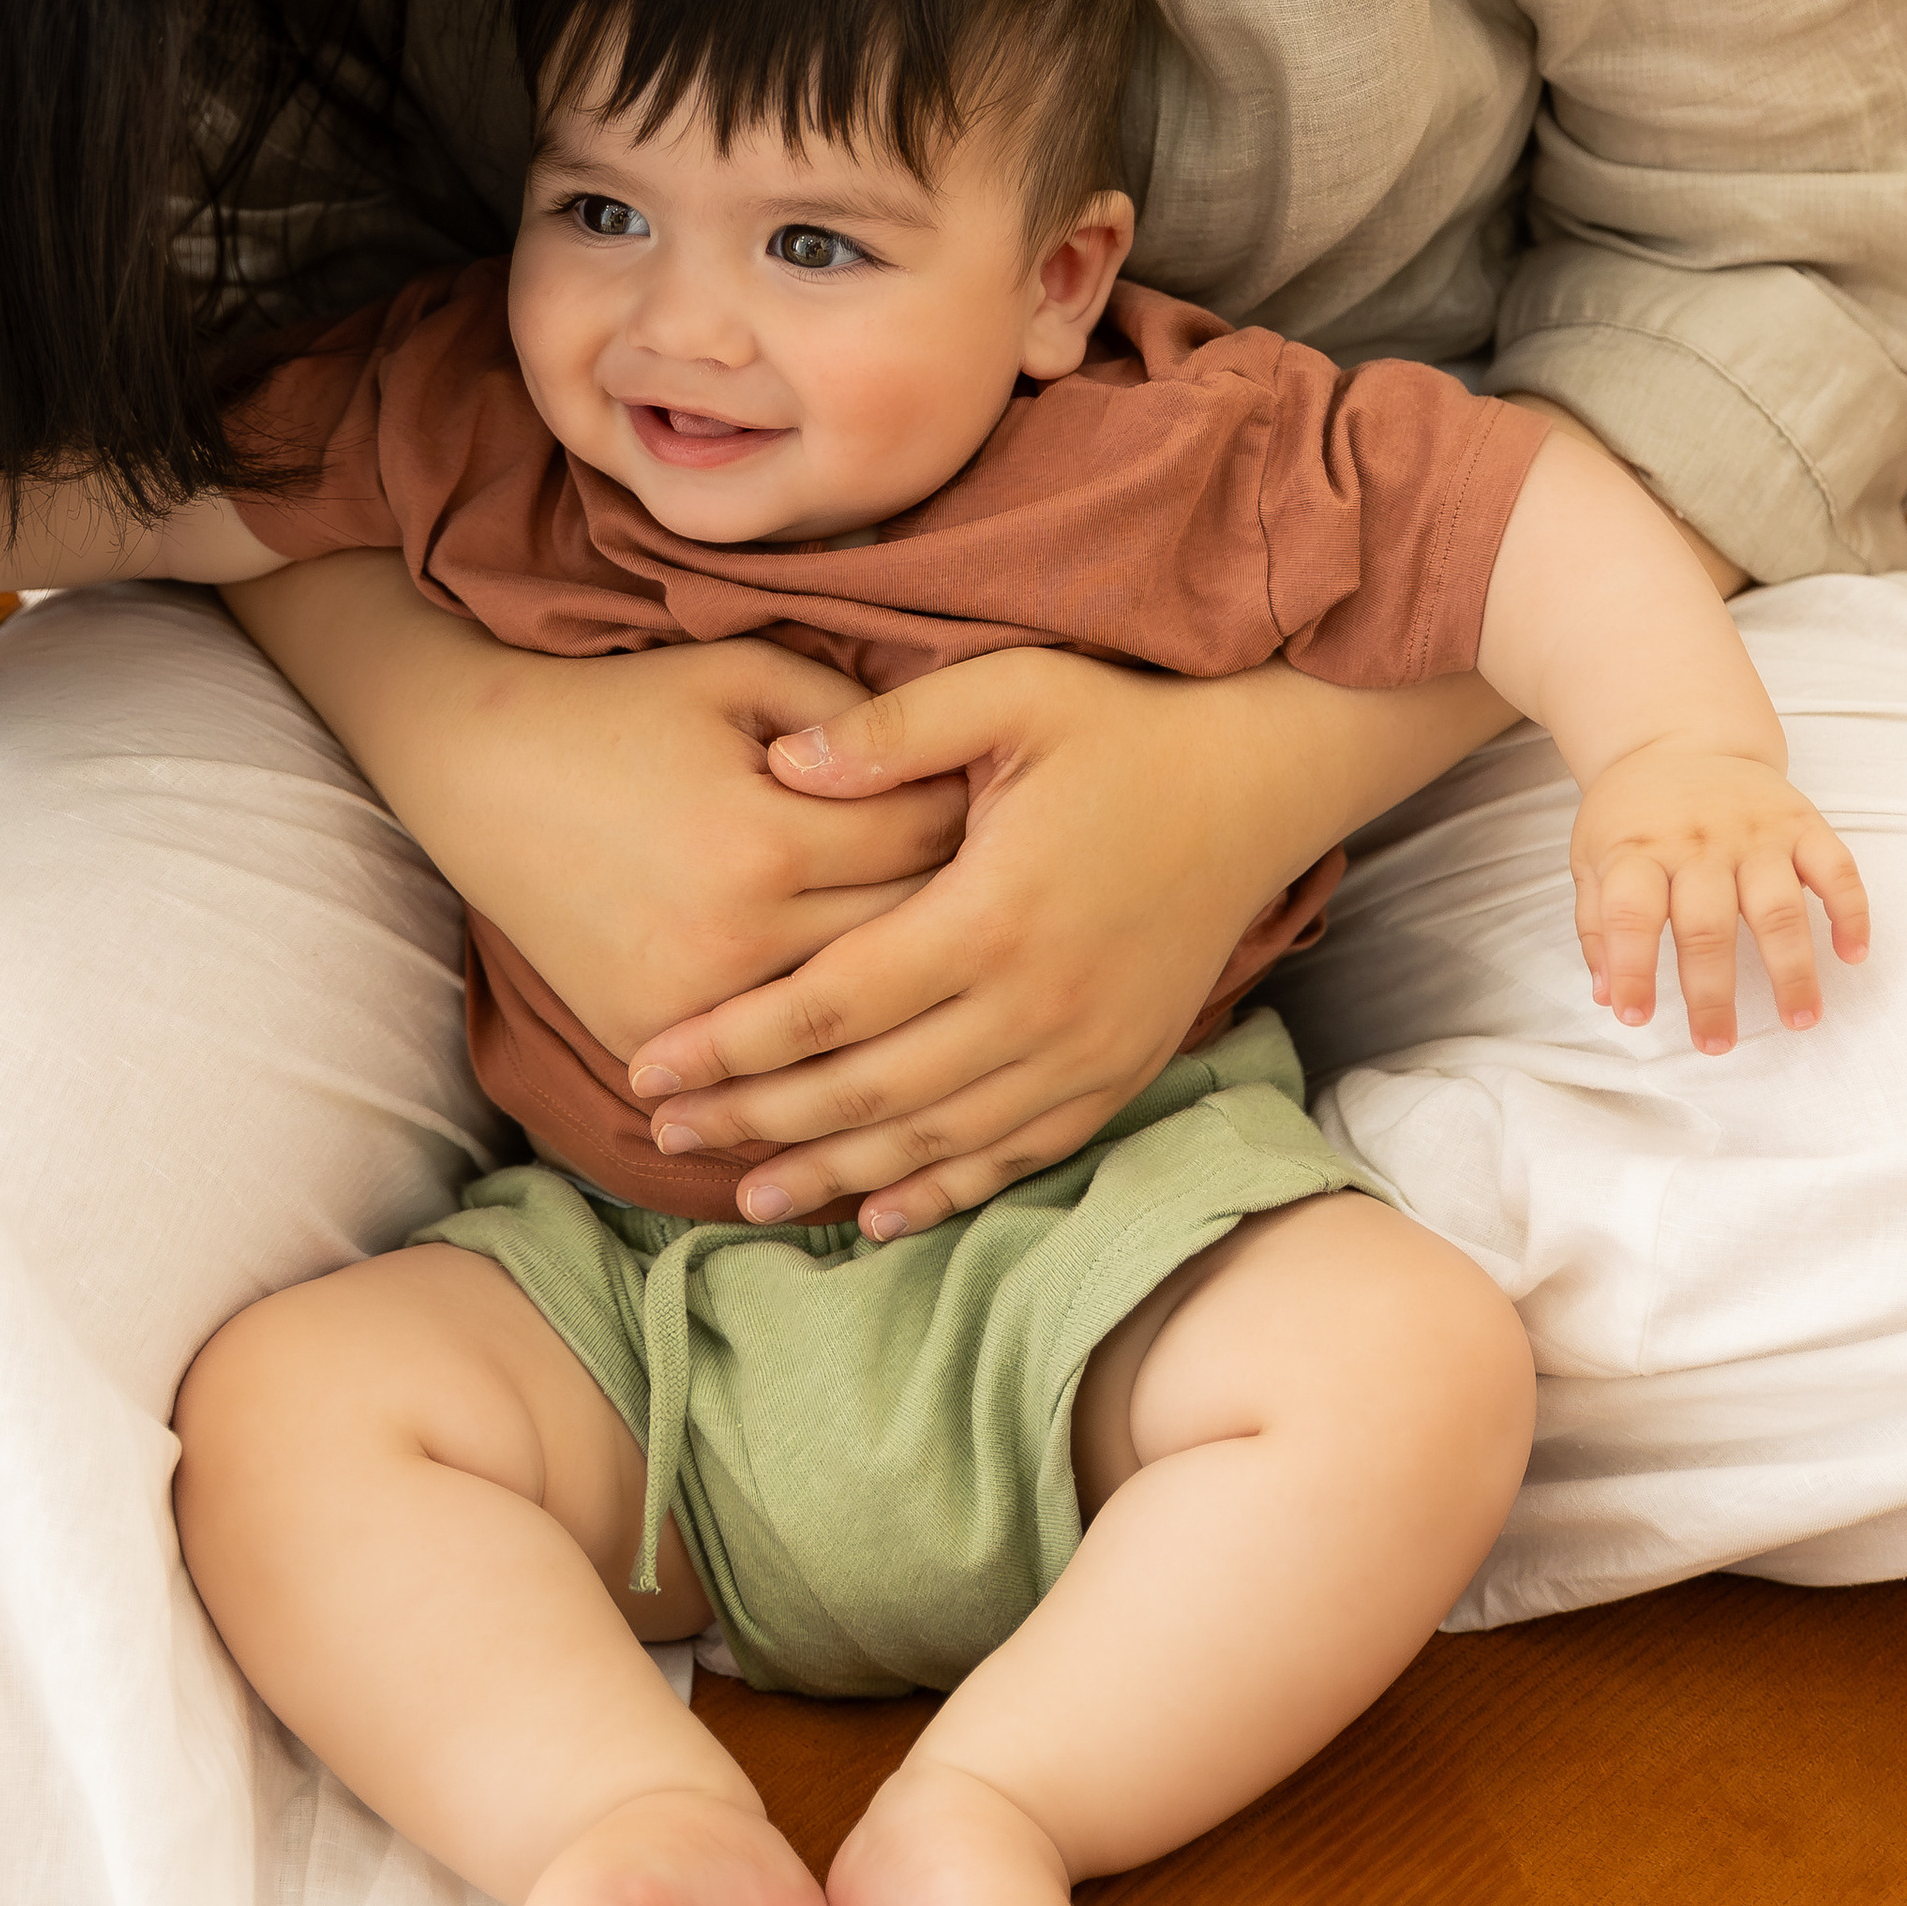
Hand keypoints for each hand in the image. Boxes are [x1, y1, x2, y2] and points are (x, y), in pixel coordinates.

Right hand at [223, 559, 970, 1058]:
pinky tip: (881, 1033)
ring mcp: (687, 1005)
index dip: (980, 824)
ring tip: (962, 967)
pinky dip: (822, 1050)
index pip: (928, 850)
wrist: (479, 771)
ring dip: (906, 999)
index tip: (1010, 810)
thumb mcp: (743, 673)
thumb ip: (854, 717)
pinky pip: (764, 1063)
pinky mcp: (646, 1039)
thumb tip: (961, 761)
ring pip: (844, 1024)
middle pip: (903, 947)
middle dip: (964, 915)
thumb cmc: (626, 706)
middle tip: (1011, 891)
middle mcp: (733, 940)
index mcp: (769, 841)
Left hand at [627, 653, 1514, 1235]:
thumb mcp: (1010, 691)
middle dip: (757, 1119)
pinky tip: (878, 1214)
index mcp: (991, 913)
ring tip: (743, 1194)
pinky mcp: (1119, 1071)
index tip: (647, 1063)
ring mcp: (1085, 1050)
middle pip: (868, 1090)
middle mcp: (1038, 1003)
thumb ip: (892, 729)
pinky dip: (944, 1191)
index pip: (832, 1002)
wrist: (1258, 781)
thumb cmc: (1122, 726)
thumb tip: (779, 764)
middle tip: (664, 1132)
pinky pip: (1018, 1154)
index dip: (733, 1043)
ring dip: (834, 1173)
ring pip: (936, 1140)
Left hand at [1570, 743, 1869, 1051]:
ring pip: (1777, 906)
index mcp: (1638, 849)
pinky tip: (1852, 956)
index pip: (1631, 914)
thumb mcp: (1592, 856)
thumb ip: (1598, 924)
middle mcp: (1699, 842)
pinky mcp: (1801, 822)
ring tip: (1799, 1019)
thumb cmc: (1633, 814)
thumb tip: (1608, 996)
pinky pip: (1836, 868)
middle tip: (1716, 1044)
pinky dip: (1850, 911)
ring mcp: (1755, 832)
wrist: (1676, 736)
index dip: (1632, 969)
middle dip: (1711, 993)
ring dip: (1792, 968)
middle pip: (1706, 924)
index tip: (1636, 1018)